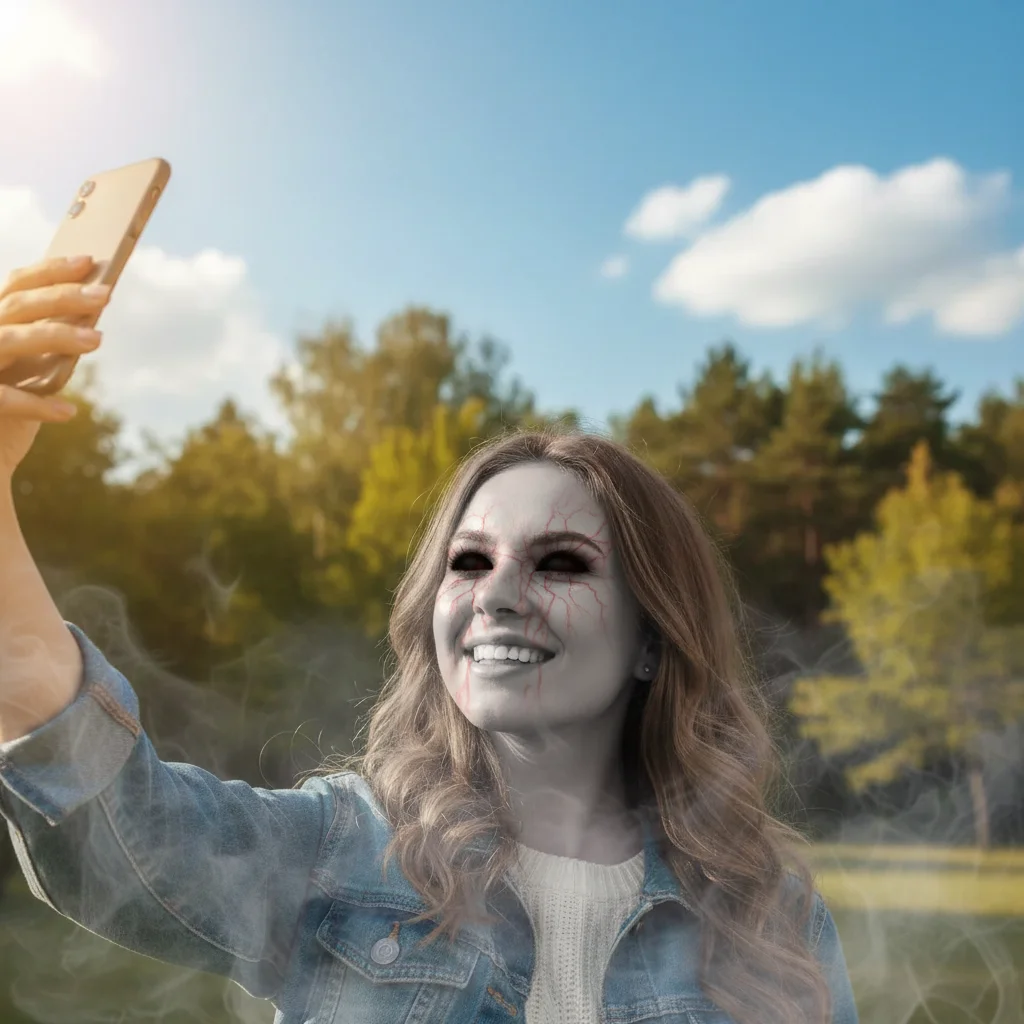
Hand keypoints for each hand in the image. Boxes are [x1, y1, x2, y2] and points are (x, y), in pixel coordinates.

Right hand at [0, 256, 109, 483]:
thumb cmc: (12, 409)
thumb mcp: (33, 371)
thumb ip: (50, 344)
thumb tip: (92, 315)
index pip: (16, 285)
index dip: (50, 271)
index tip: (89, 261)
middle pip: (17, 306)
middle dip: (62, 296)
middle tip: (105, 295)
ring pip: (9, 341)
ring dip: (54, 337)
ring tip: (97, 339)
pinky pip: (2, 399)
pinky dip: (35, 405)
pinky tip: (67, 412)